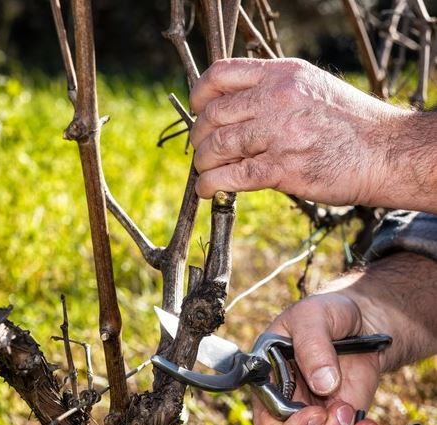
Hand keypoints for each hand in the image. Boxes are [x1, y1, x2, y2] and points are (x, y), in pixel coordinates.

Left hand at [189, 58, 435, 210]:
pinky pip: (232, 176)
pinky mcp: (284, 168)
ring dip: (203, 162)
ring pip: (218, 146)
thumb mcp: (311, 88)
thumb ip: (272, 92)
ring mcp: (280, 133)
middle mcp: (278, 99)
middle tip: (202, 149)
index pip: (221, 74)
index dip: (200, 95)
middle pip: (213, 114)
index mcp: (283, 74)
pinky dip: (211, 185)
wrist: (386, 152)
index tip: (198, 110)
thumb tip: (230, 109)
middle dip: (200, 136)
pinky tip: (208, 190)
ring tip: (205, 171)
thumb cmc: (349, 124)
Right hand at [251, 252, 436, 424]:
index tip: (318, 414)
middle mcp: (289, 406)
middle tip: (347, 412)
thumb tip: (322, 384)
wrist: (363, 320)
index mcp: (270, 381)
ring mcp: (317, 419)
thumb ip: (312, 345)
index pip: (267, 422)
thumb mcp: (314, 316)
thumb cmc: (328, 312)